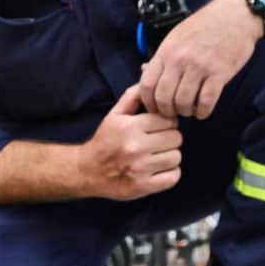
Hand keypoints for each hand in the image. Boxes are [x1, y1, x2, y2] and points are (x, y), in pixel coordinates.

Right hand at [78, 84, 181, 200]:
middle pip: (176, 138)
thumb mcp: (114, 115)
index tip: (159, 127)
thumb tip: (149, 78)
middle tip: (159, 142)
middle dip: (170, 138)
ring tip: (157, 156)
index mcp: (130, 127)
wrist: (88, 171)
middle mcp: (135, 147)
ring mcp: (140, 168)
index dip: (167, 122)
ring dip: (170, 156)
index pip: (168, 120)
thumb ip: (133, 97)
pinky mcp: (143, 186)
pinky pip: (174, 177)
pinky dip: (170, 173)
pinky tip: (158, 169)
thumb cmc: (105, 140)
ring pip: (176, 157)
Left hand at [139, 0, 259, 118]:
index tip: (155, 108)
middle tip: (174, 113)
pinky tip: (203, 110)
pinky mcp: (219, 73)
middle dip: (167, 111)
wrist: (236, 15)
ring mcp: (199, 66)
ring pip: (183, 103)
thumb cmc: (206, 25)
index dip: (148, 102)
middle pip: (163, 98)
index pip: (146, 84)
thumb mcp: (177, 35)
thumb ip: (162, 56)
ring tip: (190, 110)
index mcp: (166, 50)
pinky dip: (203, 112)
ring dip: (186, 112)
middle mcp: (180, 59)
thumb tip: (144, 70)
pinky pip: (206, 102)